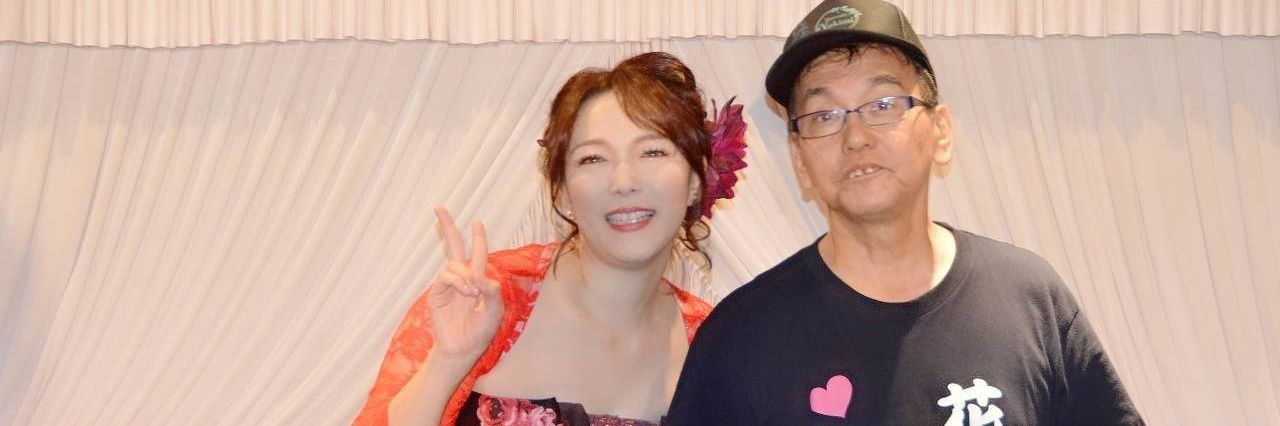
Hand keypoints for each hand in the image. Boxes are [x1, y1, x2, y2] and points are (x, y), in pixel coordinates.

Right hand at [425, 207, 502, 362]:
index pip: (476, 253)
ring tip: (473, 294)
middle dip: (447, 226)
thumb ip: (492, 292)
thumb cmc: (480, 331)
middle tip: (439, 206)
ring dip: (467, 276)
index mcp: (476, 280)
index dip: (477, 238)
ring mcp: (447, 285)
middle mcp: (461, 278)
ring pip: (455, 265)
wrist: (463, 349)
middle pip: (453, 246)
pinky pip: (446, 276)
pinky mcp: (437, 293)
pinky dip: (459, 281)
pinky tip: (467, 292)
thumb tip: (481, 276)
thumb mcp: (495, 311)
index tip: (477, 222)